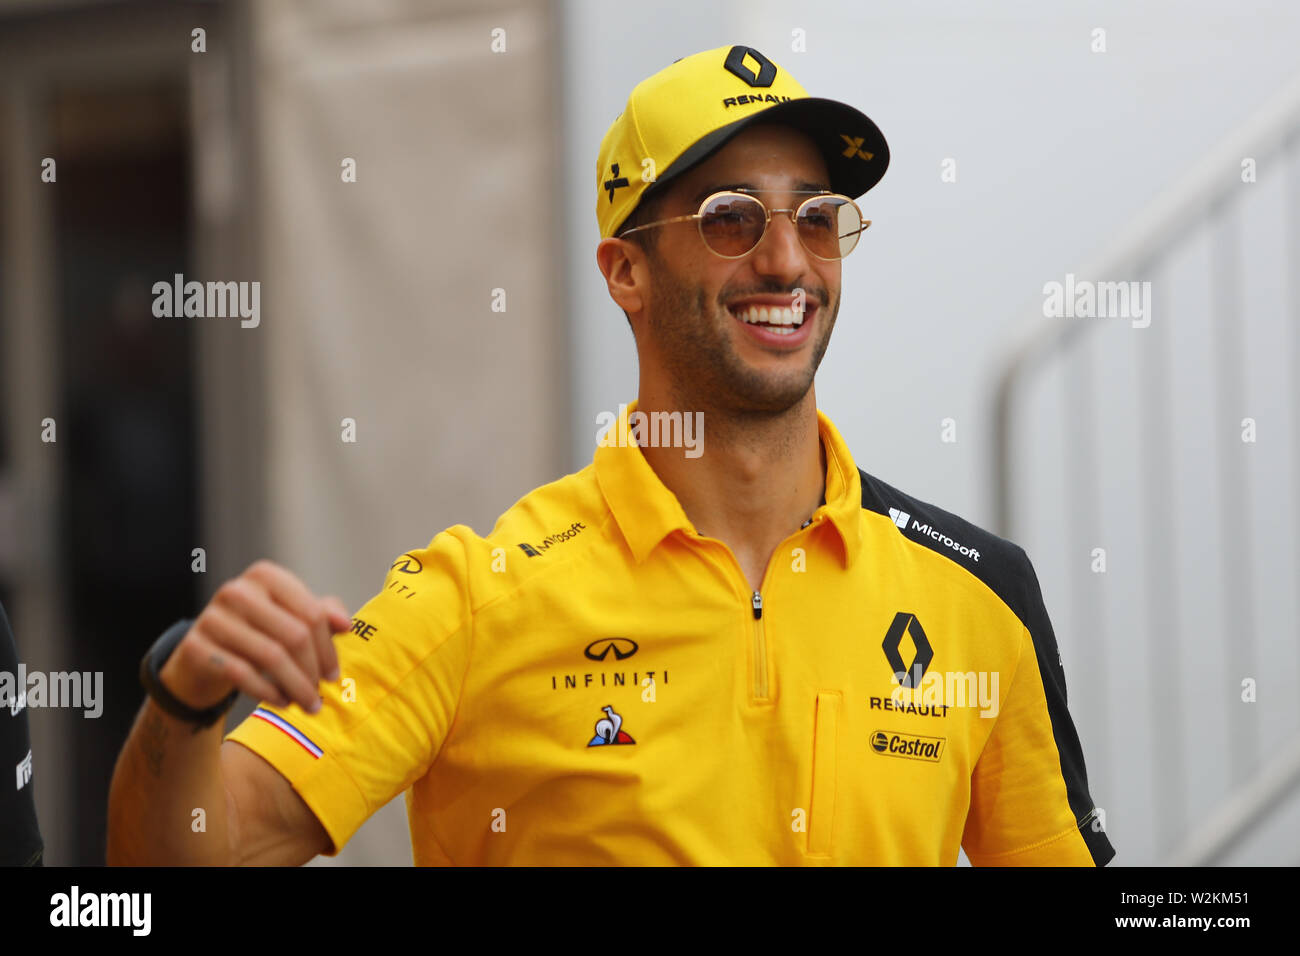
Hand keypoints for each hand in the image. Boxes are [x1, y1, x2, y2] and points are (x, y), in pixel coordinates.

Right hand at [158, 560, 350, 713]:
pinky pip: (242, 674)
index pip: (312, 613)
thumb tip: (346, 624)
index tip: (334, 675)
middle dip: (313, 671)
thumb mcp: (291, 618)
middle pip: (294, 635)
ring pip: (271, 656)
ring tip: (308, 704)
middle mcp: (237, 590)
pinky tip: (282, 702)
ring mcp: (213, 616)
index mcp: (266, 576)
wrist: (204, 655)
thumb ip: (323, 615)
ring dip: (296, 686)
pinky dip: (268, 692)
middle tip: (321, 694)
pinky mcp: (195, 646)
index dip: (328, 648)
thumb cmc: (259, 633)